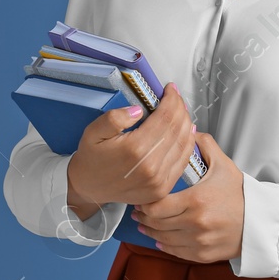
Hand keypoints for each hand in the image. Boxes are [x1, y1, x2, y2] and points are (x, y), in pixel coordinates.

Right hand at [65, 83, 195, 222]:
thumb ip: (114, 118)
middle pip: (177, 129)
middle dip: (180, 108)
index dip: (172, 100)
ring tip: (181, 111)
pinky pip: (183, 161)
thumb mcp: (93, 132)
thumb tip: (138, 111)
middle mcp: (150, 166)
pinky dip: (188, 143)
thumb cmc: (92, 158)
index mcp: (134, 149)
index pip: (165, 117)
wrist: (90, 188)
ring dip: (186, 124)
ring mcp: (158, 181)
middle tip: (176, 98)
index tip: (171, 89)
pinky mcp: (163, 190)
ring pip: (184, 144)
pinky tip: (187, 131)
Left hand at [132, 131, 243, 263]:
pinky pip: (175, 252)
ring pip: (162, 239)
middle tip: (138, 211)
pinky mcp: (202, 254)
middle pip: (156, 223)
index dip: (144, 203)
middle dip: (143, 217)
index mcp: (196, 200)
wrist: (260, 221)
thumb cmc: (240, 194)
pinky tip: (159, 239)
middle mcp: (195, 223)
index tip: (142, 198)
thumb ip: (205, 145)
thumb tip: (188, 131)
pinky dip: (164, 245)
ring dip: (150, 231)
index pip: (156, 206)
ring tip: (144, 224)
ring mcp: (198, 241)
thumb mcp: (224, 165)